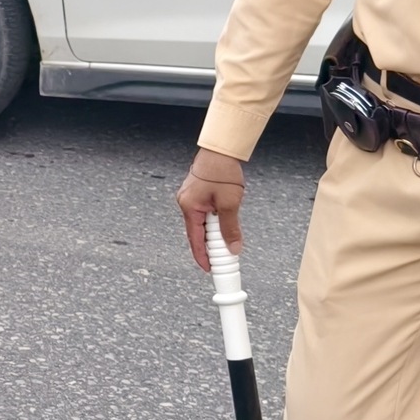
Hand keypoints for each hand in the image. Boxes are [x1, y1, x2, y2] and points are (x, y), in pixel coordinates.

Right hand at [175, 148, 247, 270]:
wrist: (221, 150)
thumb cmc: (222, 171)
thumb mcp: (230, 203)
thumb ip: (230, 228)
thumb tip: (233, 247)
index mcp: (189, 207)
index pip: (195, 240)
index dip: (202, 257)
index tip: (210, 269)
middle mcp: (186, 203)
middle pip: (197, 233)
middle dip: (211, 246)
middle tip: (224, 256)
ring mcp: (190, 198)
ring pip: (202, 223)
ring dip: (214, 232)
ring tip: (228, 238)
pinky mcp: (197, 193)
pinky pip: (203, 214)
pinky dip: (213, 221)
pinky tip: (224, 222)